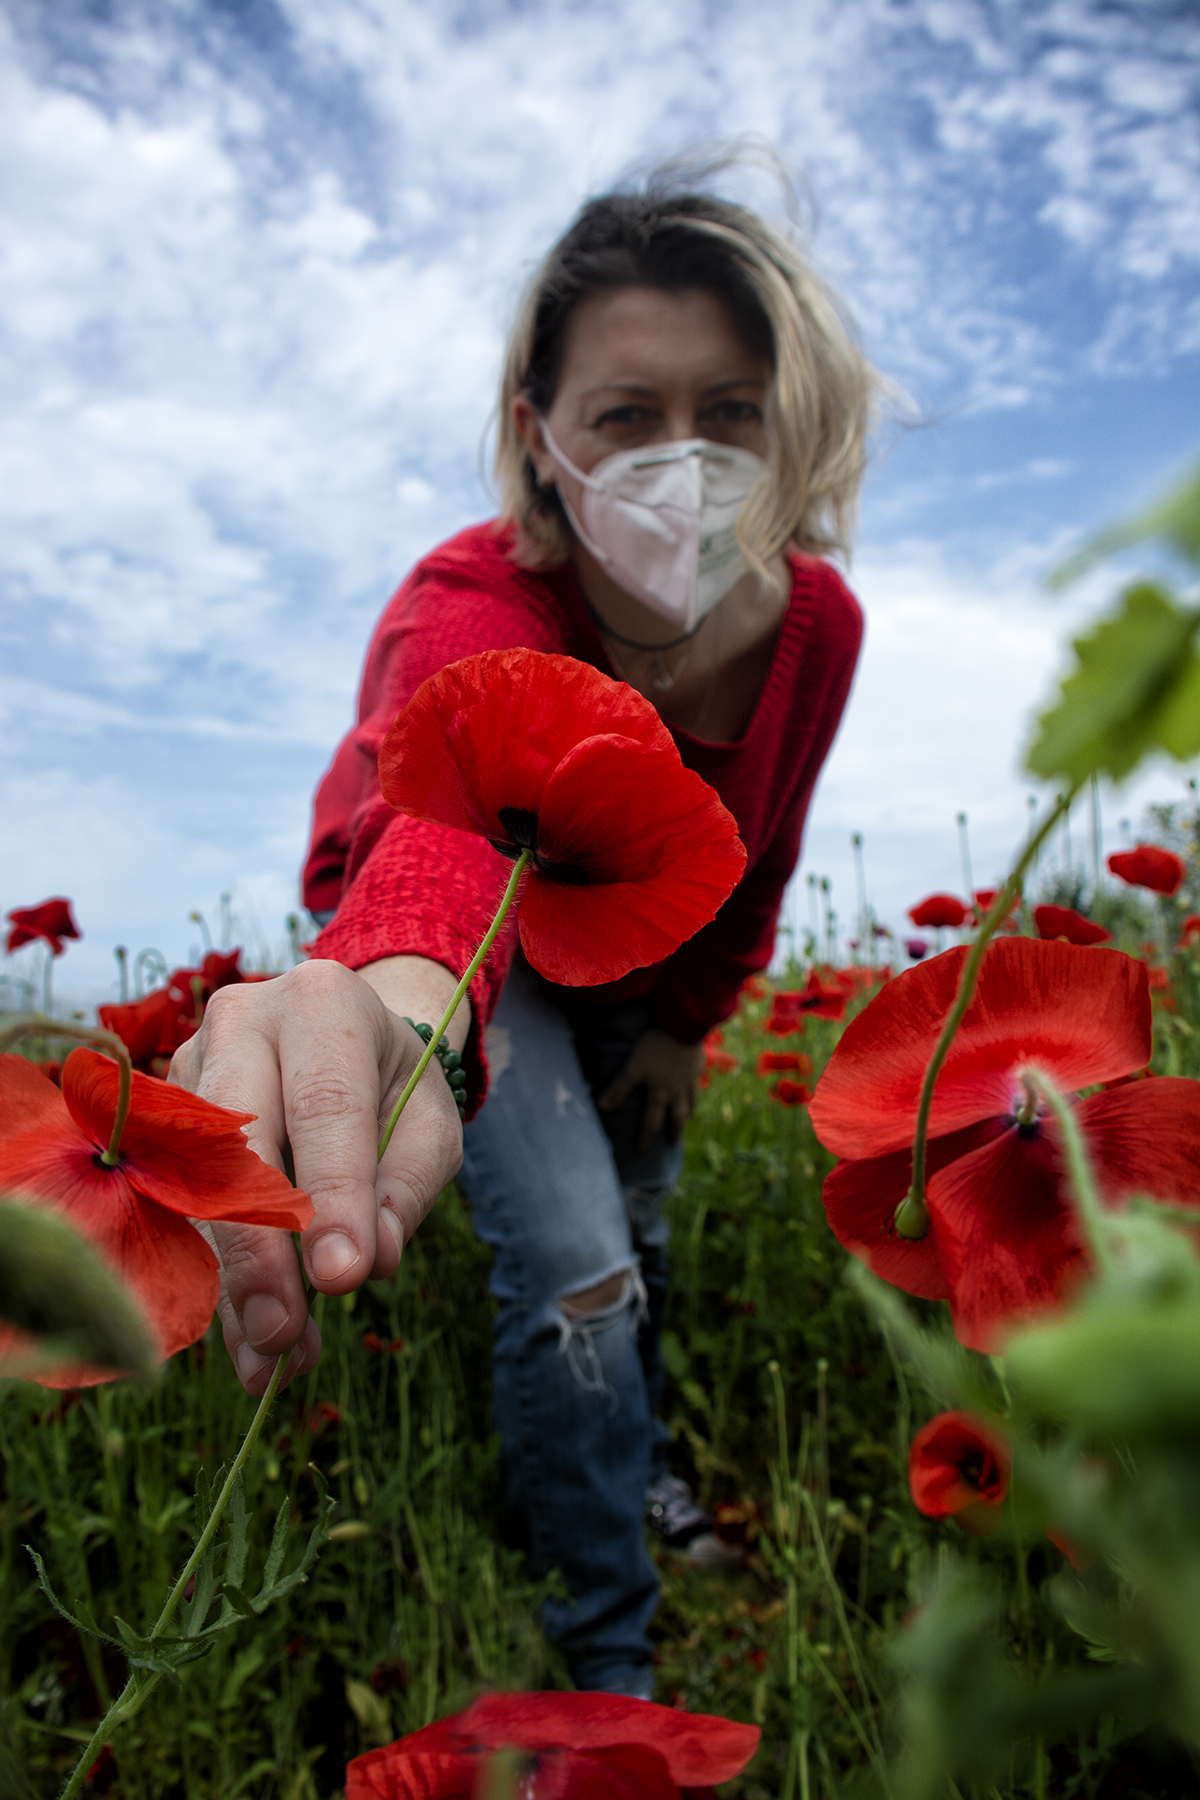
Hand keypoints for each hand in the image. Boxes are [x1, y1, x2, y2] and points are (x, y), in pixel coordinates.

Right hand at [169, 957, 465, 1395]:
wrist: (343, 1043)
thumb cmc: (395, 1086)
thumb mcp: (430, 1126)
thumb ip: (406, 1188)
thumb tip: (370, 1262)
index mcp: (322, 1003)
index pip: (325, 1104)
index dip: (331, 1197)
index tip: (343, 1279)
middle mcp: (241, 1021)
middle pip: (238, 1145)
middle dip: (261, 1251)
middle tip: (286, 1335)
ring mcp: (187, 1067)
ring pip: (199, 1188)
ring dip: (237, 1286)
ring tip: (277, 1359)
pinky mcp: (161, 1119)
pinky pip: (183, 1212)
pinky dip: (220, 1284)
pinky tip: (251, 1342)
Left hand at [597, 1026, 705, 1149]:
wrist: (684, 1028)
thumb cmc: (656, 1048)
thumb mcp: (633, 1068)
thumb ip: (619, 1088)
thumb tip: (602, 1108)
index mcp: (660, 1094)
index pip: (651, 1122)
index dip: (645, 1138)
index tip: (641, 1151)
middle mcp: (676, 1092)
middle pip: (677, 1118)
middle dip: (674, 1132)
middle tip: (672, 1144)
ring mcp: (689, 1080)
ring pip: (690, 1103)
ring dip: (687, 1115)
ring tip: (686, 1120)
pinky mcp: (697, 1067)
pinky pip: (697, 1086)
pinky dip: (695, 1094)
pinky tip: (694, 1090)